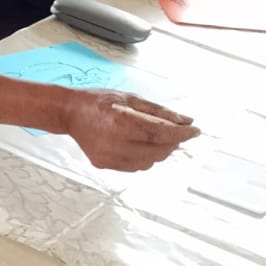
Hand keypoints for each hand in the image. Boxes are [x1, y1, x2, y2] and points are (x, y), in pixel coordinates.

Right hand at [64, 90, 198, 170]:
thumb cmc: (98, 101)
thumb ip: (159, 111)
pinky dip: (143, 158)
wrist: (69, 113)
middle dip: (172, 143)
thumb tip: (186, 121)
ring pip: (148, 162)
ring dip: (159, 152)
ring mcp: (108, 156)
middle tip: (175, 133)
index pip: (161, 133)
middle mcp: (114, 142)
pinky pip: (134, 167)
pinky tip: (139, 145)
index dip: (182, 134)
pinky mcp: (103, 164)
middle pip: (158, 150)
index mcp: (121, 121)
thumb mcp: (130, 98)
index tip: (195, 131)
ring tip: (155, 139)